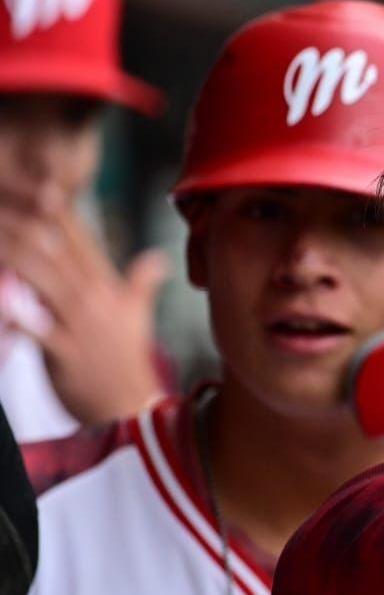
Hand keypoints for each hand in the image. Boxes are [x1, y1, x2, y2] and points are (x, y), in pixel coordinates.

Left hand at [0, 208, 167, 423]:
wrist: (131, 410)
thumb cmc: (125, 363)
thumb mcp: (136, 318)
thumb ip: (142, 284)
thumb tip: (158, 258)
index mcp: (108, 289)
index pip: (81, 242)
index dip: (61, 212)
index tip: (45, 184)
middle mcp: (95, 301)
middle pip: (58, 254)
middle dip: (34, 224)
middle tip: (12, 198)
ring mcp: (81, 327)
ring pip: (47, 283)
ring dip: (20, 257)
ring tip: (0, 236)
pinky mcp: (65, 354)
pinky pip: (38, 330)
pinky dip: (18, 316)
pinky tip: (3, 303)